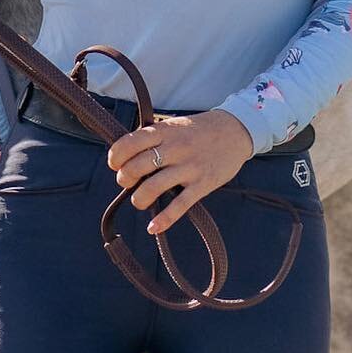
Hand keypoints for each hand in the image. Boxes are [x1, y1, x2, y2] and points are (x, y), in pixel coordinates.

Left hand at [107, 109, 254, 234]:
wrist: (236, 130)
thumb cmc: (199, 129)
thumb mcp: (174, 125)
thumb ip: (153, 137)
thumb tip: (127, 153)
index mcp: (164, 131)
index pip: (130, 142)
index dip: (116, 156)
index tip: (115, 164)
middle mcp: (174, 148)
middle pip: (137, 166)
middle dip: (125, 178)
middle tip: (126, 182)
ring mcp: (189, 166)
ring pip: (153, 187)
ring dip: (140, 198)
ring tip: (139, 201)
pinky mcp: (203, 184)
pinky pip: (180, 205)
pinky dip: (164, 220)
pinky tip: (153, 228)